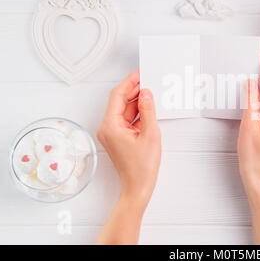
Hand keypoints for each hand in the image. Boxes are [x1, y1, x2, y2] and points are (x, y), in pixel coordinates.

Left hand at [97, 70, 160, 201]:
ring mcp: (112, 133)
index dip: (129, 82)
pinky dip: (138, 113)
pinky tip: (149, 108)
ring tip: (152, 93)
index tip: (140, 74)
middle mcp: (107, 127)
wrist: (138, 187)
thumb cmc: (142, 167)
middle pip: (120, 101)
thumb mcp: (150, 134)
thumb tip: (146, 93)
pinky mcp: (119, 137)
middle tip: (149, 80)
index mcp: (110, 125)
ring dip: (137, 101)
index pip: (117, 96)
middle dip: (134, 90)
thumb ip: (148, 111)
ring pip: (125, 110)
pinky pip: (127, 119)